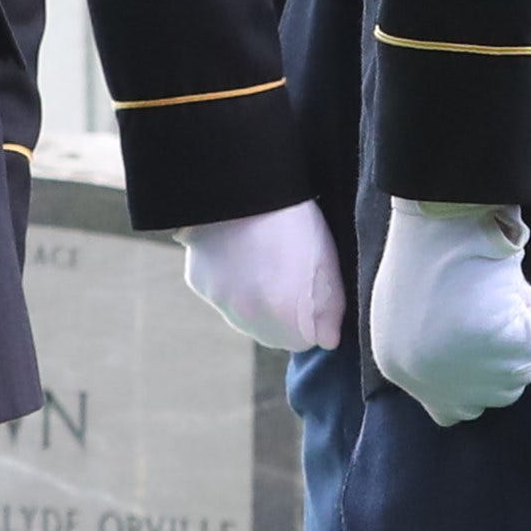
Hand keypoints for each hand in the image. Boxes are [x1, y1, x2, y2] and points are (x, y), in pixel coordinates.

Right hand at [176, 203, 346, 355]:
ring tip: (263, 258)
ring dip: (254, 299)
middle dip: (281, 313)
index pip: (302, 341)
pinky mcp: (199, 284)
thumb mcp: (326, 262)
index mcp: (285, 317)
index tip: (310, 291)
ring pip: (243, 315)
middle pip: (270, 333)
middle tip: (287, 272)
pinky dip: (230, 281)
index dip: (309, 317)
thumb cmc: (293, 221)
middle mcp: (249, 319)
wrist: (242, 189)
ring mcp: (221, 302)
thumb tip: (326, 340)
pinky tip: (239, 252)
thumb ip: (331, 310)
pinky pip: (220, 293)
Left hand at [368, 199, 530, 427]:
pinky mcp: (505, 351)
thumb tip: (473, 356)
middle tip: (497, 309)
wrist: (440, 220)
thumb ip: (432, 349)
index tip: (485, 348)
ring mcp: (472, 373)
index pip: (453, 411)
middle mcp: (434, 384)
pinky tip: (511, 286)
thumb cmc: (424, 249)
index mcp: (402, 368)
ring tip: (496, 291)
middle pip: (499, 394)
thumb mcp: (407, 311)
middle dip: (506, 355)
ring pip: (524, 368)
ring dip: (521, 330)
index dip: (477, 381)